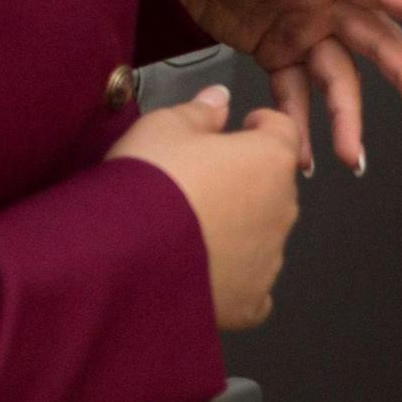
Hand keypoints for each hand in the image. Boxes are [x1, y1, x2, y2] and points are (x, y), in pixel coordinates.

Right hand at [108, 85, 304, 329]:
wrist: (119, 255)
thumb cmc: (146, 186)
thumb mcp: (163, 126)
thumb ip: (199, 110)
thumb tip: (218, 100)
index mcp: (270, 160)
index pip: (282, 131)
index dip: (260, 126)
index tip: (241, 129)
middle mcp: (281, 209)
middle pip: (274, 185)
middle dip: (247, 180)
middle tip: (202, 180)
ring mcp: (269, 259)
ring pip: (263, 235)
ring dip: (240, 228)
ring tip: (191, 228)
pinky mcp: (249, 301)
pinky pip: (252, 285)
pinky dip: (234, 278)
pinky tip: (203, 270)